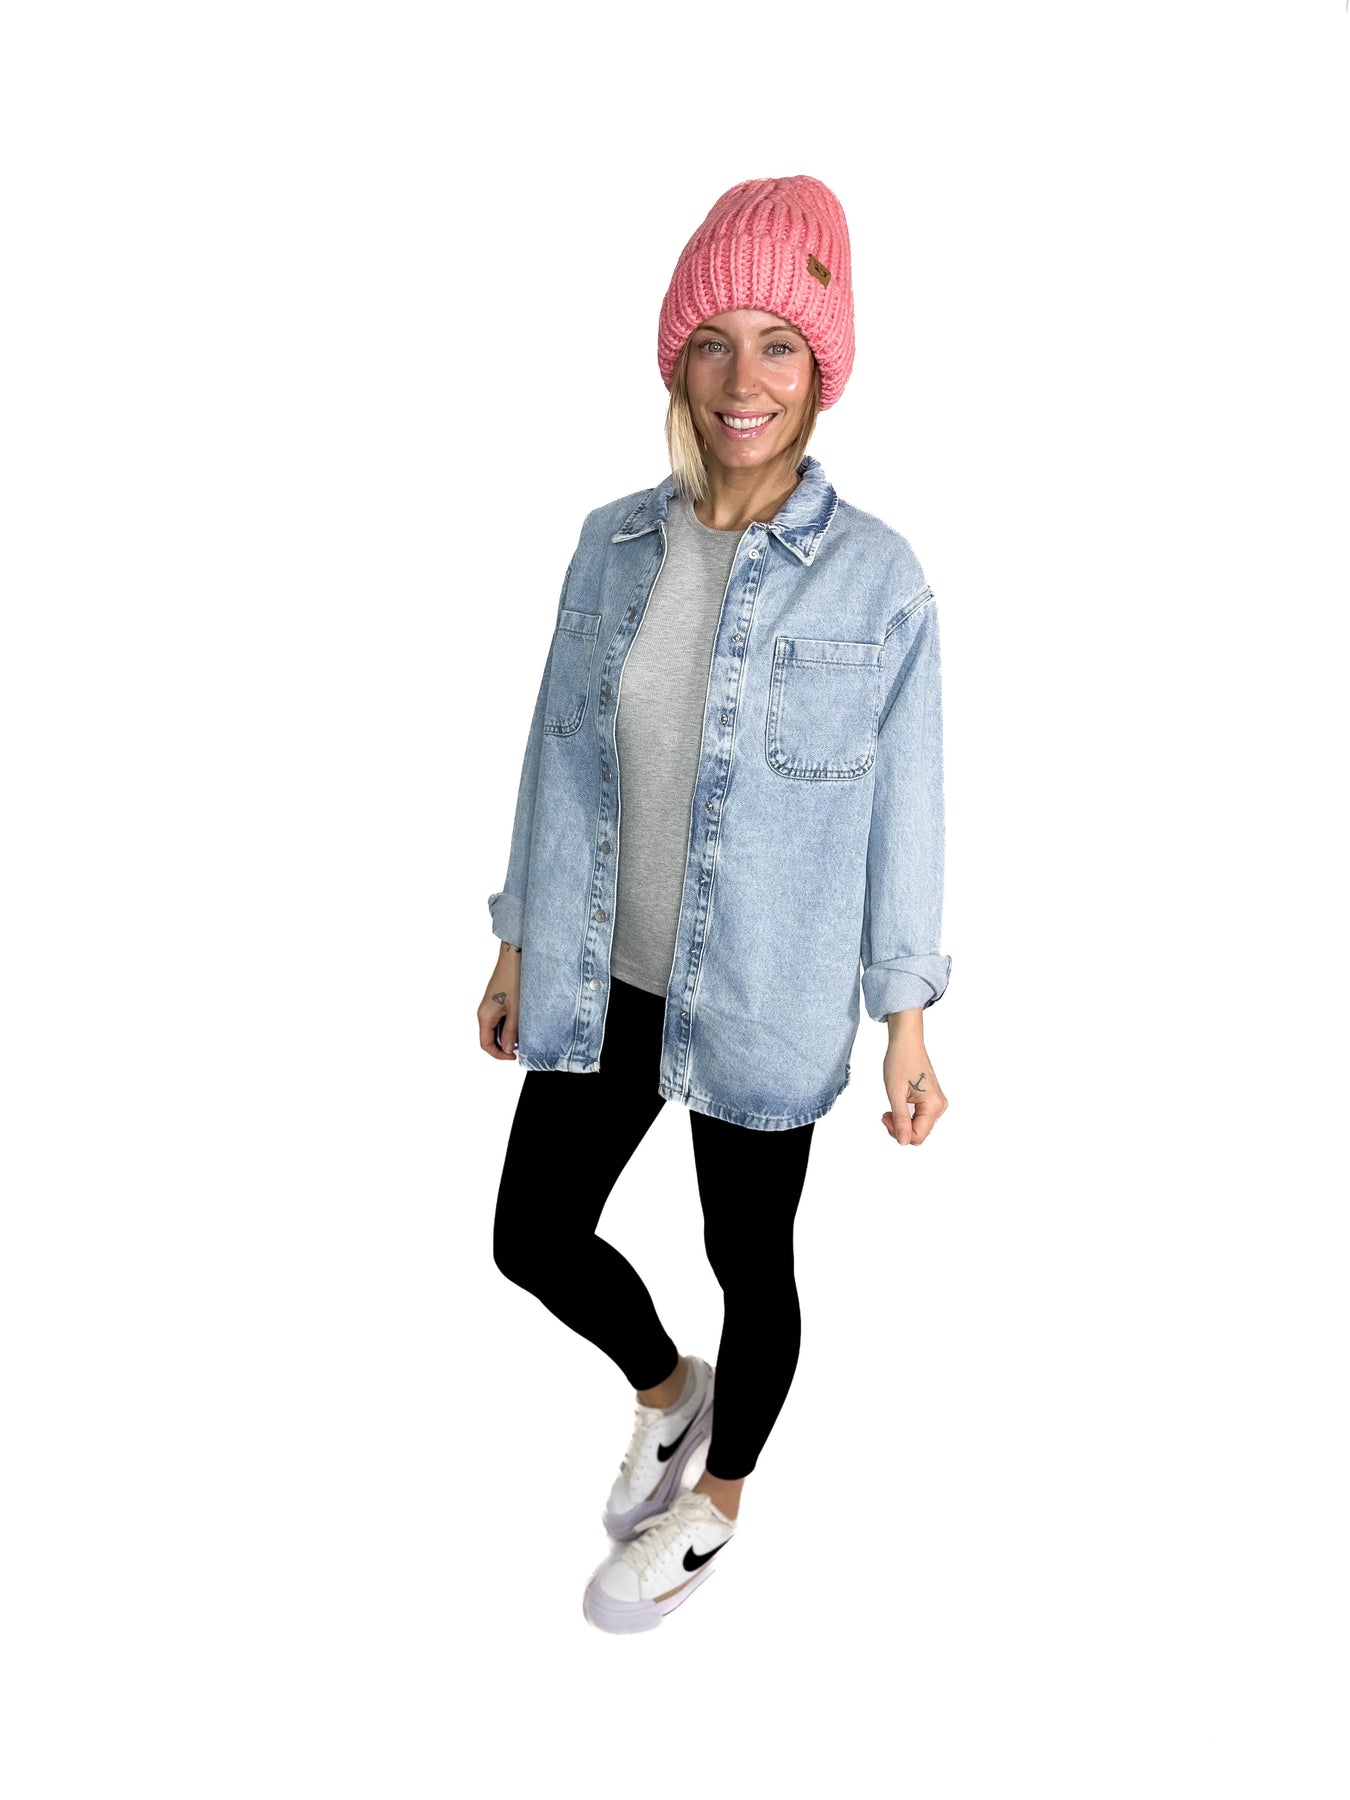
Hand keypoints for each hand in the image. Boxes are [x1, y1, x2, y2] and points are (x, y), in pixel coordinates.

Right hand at [478, 944, 521, 1060]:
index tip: (514, 1057)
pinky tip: (523, 1021)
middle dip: (505, 1046)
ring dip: (509, 1034)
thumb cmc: (514, 979)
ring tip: (525, 1033)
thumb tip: (508, 1049)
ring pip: (497, 1028)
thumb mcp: (517, 1009)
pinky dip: (510, 1024)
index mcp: (485, 1016)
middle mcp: (485, 1012)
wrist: (514, 956)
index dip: (499, 1055)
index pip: (486, 1044)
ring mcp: (491, 1006)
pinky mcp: (498, 1000)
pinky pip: (501, 1018)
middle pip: (490, 1038)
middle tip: (523, 1046)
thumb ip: (512, 1031)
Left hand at [881, 1030, 946, 1144]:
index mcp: (933, 1105)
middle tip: (886, 1114)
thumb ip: (900, 1120)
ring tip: (890, 1109)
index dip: (899, 1133)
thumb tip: (904, 1142)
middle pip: (919, 1133)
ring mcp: (937, 1103)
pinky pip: (920, 1118)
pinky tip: (898, 1106)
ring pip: (919, 1127)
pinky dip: (907, 1117)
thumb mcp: (896, 1093)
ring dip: (902, 1123)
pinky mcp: (932, 1100)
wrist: (906, 1043)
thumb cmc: (900, 1062)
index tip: (886, 1117)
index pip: (918, 1136)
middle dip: (900, 1128)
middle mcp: (940, 1106)